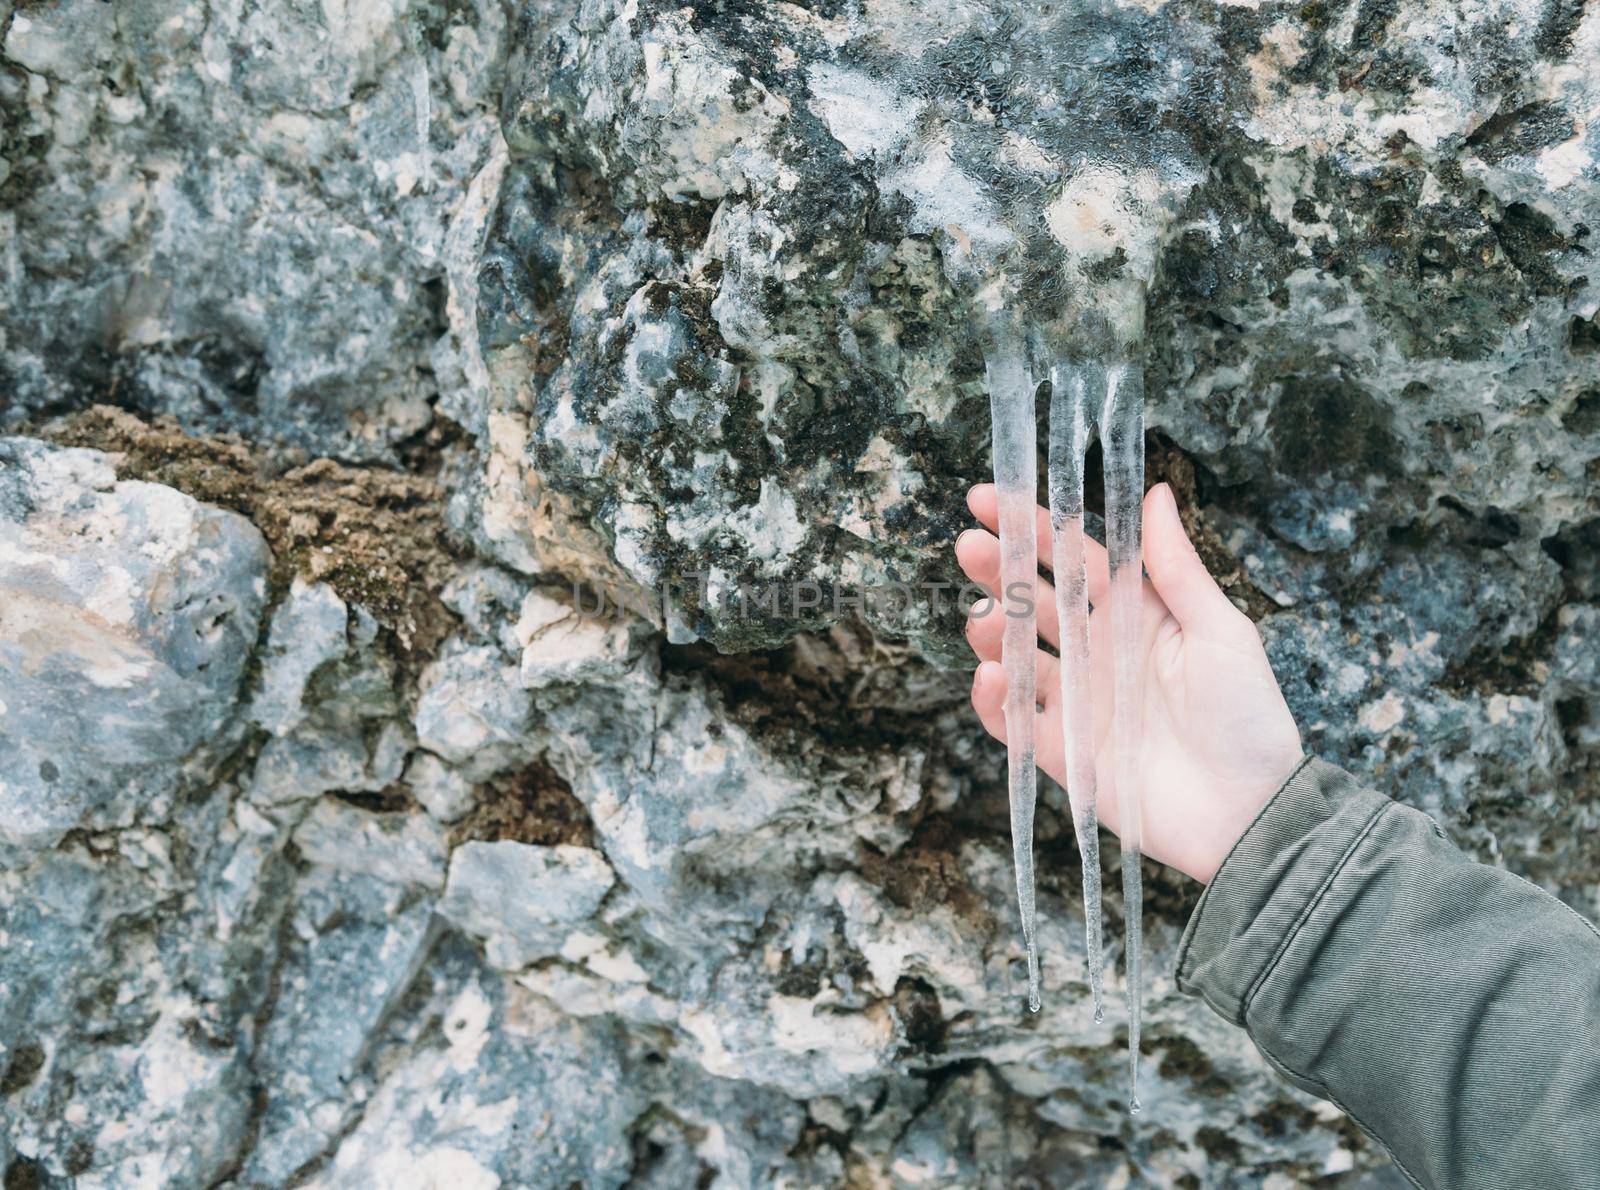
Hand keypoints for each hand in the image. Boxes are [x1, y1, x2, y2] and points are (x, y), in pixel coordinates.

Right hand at [956, 482, 1302, 883]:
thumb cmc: (1249, 719)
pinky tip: (991, 676)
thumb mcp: (1222, 631)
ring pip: (1016, 655)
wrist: (1251, 814)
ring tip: (982, 616)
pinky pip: (1012, 723)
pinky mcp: (1061, 753)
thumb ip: (1177, 568)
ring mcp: (1076, 703)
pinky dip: (993, 701)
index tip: (990, 498)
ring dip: (992, 631)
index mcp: (1136, 615)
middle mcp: (1099, 653)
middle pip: (1036, 601)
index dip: (1034, 528)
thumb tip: (1153, 492)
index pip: (1075, 560)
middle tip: (968, 546)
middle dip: (998, 571)